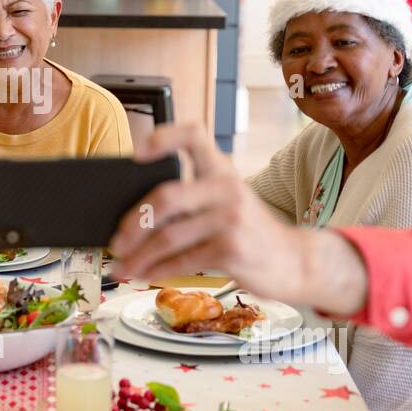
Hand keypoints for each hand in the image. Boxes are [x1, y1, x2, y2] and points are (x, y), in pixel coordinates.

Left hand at [109, 123, 260, 280]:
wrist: (296, 261)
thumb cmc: (249, 231)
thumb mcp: (226, 203)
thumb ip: (192, 200)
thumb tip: (133, 219)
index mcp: (222, 169)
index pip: (193, 135)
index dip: (163, 138)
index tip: (137, 154)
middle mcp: (226, 188)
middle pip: (166, 197)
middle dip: (133, 223)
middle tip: (115, 241)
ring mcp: (231, 219)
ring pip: (169, 236)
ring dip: (139, 256)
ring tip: (122, 266)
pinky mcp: (232, 250)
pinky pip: (182, 260)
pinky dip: (156, 270)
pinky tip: (143, 275)